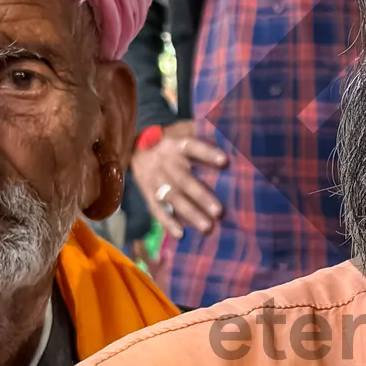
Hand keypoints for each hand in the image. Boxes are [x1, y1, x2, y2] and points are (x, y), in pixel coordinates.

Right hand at [131, 121, 227, 239]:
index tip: (225, 161)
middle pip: (184, 180)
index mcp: (176, 145)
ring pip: (173, 198)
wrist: (134, 148)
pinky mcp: (149, 194)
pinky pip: (157, 210)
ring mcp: (156, 180)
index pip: (193, 147)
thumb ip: (203, 131)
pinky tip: (180, 235)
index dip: (207, 153)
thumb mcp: (183, 129)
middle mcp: (166, 163)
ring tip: (207, 227)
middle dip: (201, 196)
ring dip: (190, 213)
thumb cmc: (170, 140)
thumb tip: (230, 133)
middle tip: (219, 212)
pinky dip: (168, 223)